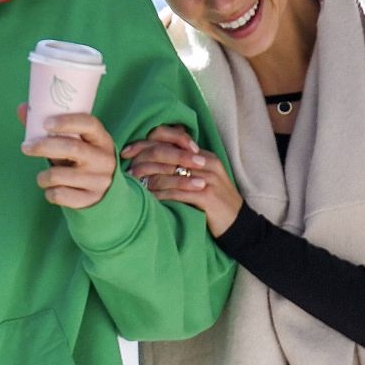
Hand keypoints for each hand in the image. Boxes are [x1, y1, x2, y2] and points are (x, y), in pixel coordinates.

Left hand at [19, 108, 117, 209]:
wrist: (104, 193)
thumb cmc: (82, 161)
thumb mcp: (74, 143)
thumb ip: (49, 129)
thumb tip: (22, 109)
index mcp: (102, 139)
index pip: (89, 124)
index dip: (67, 121)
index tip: (45, 123)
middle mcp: (104, 159)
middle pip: (72, 148)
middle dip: (43, 146)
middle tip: (25, 147)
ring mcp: (99, 181)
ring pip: (59, 176)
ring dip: (43, 176)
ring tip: (43, 177)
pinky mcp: (90, 199)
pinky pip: (60, 195)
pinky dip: (49, 193)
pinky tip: (53, 190)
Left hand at [122, 126, 242, 237]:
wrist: (239, 225)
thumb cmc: (215, 204)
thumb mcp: (203, 181)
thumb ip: (184, 169)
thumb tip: (153, 165)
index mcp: (204, 156)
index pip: (171, 139)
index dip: (146, 143)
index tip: (127, 152)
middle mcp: (205, 163)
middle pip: (166, 155)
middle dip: (141, 162)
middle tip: (125, 170)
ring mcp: (207, 179)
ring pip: (168, 174)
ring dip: (146, 181)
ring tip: (132, 186)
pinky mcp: (206, 196)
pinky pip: (176, 193)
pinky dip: (159, 196)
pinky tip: (146, 201)